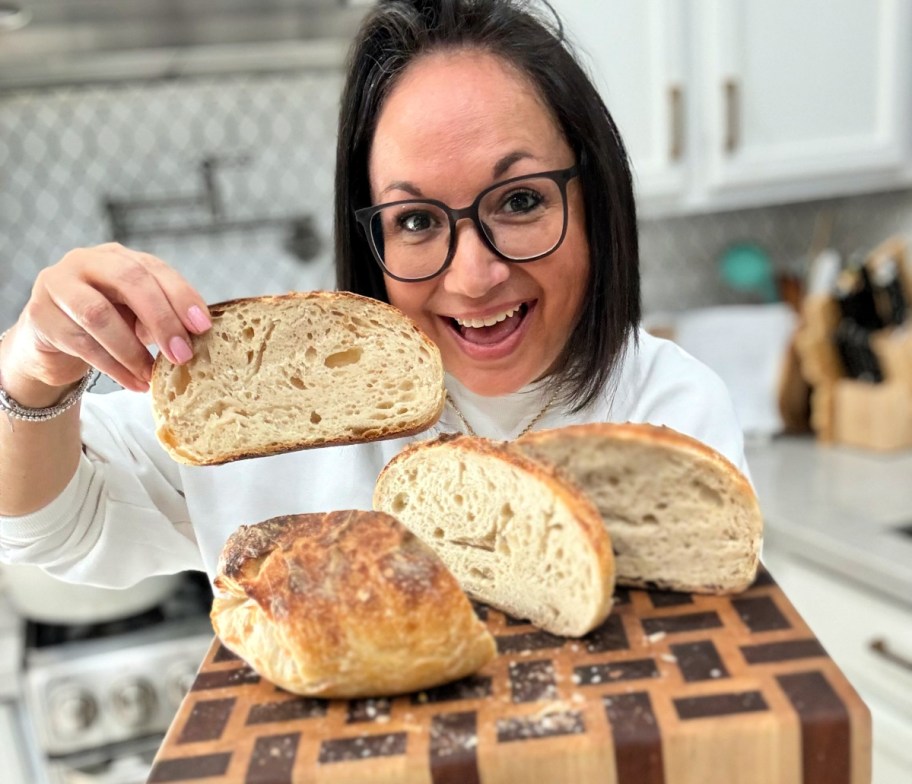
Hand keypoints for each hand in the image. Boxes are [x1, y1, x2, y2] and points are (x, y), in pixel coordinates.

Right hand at [2, 243, 210, 398]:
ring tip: (154, 375)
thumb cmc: (105, 324)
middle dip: (161, 319)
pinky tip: (135, 383)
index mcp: (117, 256)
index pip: (153, 268)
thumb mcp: (135, 315)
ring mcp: (57, 285)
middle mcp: (85, 262)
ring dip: (133, 350)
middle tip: (182, 355)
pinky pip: (81, 344)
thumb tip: (190, 336)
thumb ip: (160, 315)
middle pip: (128, 281)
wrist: (50, 342)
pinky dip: (114, 368)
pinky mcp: (40, 316)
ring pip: (99, 315)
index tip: (203, 326)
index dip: (181, 295)